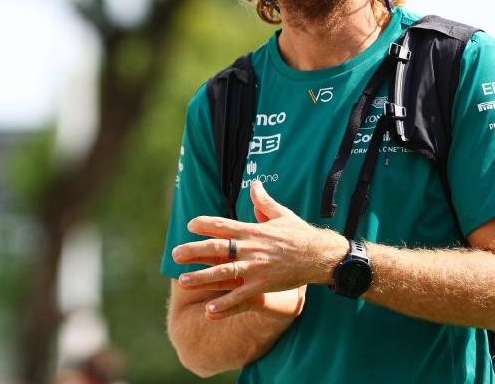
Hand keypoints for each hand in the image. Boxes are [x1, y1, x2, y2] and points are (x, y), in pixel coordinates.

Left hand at [172, 181, 345, 317]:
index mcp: (252, 230)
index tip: (189, 225)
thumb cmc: (300, 234)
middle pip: (216, 247)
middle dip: (194, 251)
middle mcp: (250, 247)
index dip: (204, 223)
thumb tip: (255, 184)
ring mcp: (256, 267)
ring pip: (223, 272)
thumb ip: (264, 202)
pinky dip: (224, 304)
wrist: (320, 255)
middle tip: (174, 254)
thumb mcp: (282, 214)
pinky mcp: (263, 285)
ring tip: (182, 281)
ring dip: (202, 277)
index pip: (223, 224)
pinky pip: (240, 296)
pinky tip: (209, 311)